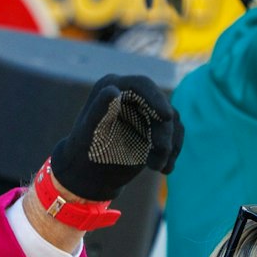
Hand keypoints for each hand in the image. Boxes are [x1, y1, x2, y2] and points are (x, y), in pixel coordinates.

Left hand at [47, 74, 182, 201]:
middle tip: (160, 155)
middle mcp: (131, 95)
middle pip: (160, 106)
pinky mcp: (155, 126)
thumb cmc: (83, 150)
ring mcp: (145, 110)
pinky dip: (172, 152)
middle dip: (164, 131)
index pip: (142, 85)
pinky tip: (164, 168)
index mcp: (113, 87)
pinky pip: (174, 135)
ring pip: (171, 122)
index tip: (167, 117)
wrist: (89, 172)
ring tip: (156, 167)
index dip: (157, 99)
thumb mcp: (90, 132)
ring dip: (168, 145)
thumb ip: (100, 109)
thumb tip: (112, 90)